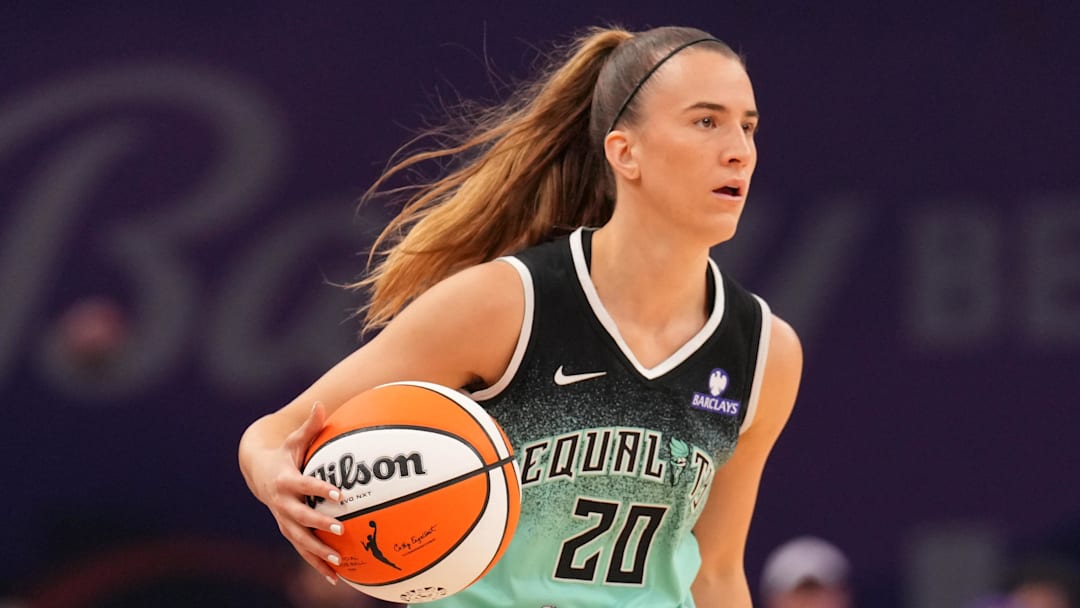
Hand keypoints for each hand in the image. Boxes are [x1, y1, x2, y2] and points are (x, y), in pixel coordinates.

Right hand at [252, 402, 343, 582]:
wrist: (259, 474)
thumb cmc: (285, 454)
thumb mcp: (295, 441)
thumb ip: (310, 426)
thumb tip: (321, 405)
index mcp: (285, 480)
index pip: (304, 485)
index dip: (320, 489)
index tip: (340, 494)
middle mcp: (282, 504)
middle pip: (300, 517)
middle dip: (320, 524)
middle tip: (341, 529)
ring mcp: (284, 520)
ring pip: (300, 540)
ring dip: (318, 552)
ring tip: (339, 562)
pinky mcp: (288, 531)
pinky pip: (303, 551)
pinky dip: (317, 565)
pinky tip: (336, 577)